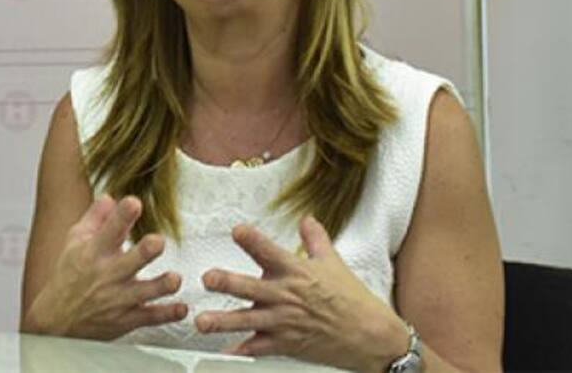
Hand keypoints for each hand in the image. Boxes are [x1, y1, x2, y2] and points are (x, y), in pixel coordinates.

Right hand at [23, 195, 187, 339]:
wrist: (57, 320)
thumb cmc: (69, 275)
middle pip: (130, 261)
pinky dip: (168, 314)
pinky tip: (181, 308)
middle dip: (145, 251)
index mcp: (94, 251)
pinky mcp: (127, 318)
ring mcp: (119, 298)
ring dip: (161, 285)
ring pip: (144, 292)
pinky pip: (151, 317)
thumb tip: (112, 197)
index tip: (133, 203)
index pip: (108, 229)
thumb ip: (95, 217)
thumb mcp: (75, 241)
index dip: (122, 215)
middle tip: (157, 242)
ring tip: (174, 279)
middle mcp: (108, 274)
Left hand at [195, 216, 410, 371]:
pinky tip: (225, 351)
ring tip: (202, 322)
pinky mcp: (286, 344)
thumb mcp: (333, 262)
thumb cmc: (352, 299)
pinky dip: (241, 351)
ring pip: (247, 320)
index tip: (237, 231)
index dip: (252, 239)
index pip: (269, 250)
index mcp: (296, 271)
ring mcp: (284, 321)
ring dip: (223, 321)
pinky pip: (258, 348)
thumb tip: (306, 220)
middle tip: (208, 278)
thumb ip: (315, 239)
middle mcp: (286, 295)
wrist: (369, 334)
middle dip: (227, 282)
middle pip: (250, 287)